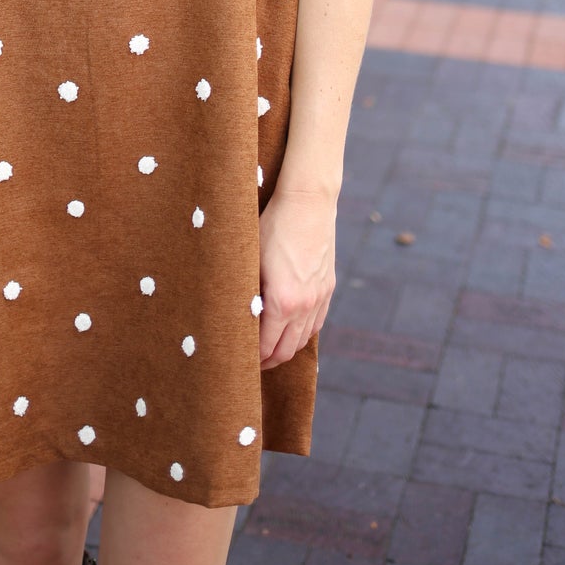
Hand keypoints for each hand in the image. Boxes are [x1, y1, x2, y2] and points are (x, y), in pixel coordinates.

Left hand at [256, 189, 336, 369]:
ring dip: (286, 348)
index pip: (266, 346)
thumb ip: (248, 294)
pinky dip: (302, 333)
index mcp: (282, 302)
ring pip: (303, 339)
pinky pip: (316, 323)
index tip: (239, 360)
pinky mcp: (328, 287)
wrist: (307, 202)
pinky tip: (291, 330)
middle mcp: (305, 305)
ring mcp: (319, 297)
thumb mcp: (250, 259)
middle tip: (252, 363)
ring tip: (269, 348)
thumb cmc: (272, 226)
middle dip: (268, 361)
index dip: (252, 358)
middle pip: (286, 350)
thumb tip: (236, 318)